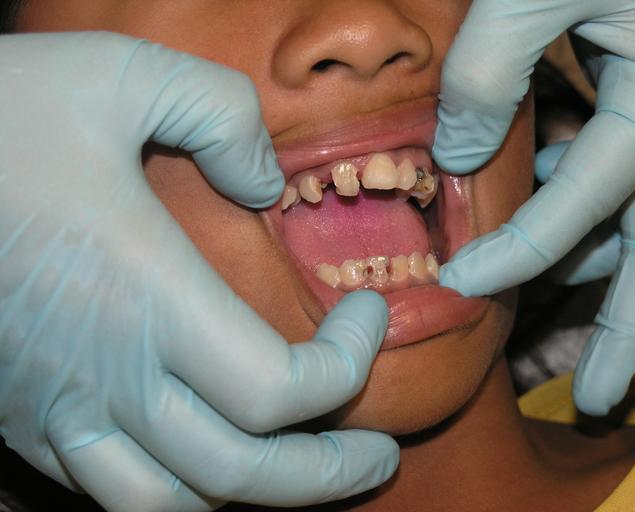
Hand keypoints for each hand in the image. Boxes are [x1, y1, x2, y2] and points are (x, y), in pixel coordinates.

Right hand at [0, 32, 396, 510]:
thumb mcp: (120, 74)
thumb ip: (219, 113)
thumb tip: (266, 182)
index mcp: (144, 298)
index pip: (280, 388)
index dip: (350, 363)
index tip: (369, 314)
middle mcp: (106, 375)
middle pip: (242, 473)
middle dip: (328, 474)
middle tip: (381, 454)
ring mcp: (58, 410)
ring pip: (172, 506)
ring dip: (253, 497)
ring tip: (302, 472)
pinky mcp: (24, 417)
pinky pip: (109, 493)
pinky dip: (178, 493)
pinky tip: (206, 460)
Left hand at [434, 0, 634, 414]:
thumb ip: (492, 69)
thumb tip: (459, 157)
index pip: (592, 199)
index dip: (523, 248)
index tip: (461, 282)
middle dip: (629, 332)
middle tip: (592, 398)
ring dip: (603, 287)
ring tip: (562, 337)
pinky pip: (622, 189)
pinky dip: (585, 224)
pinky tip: (549, 230)